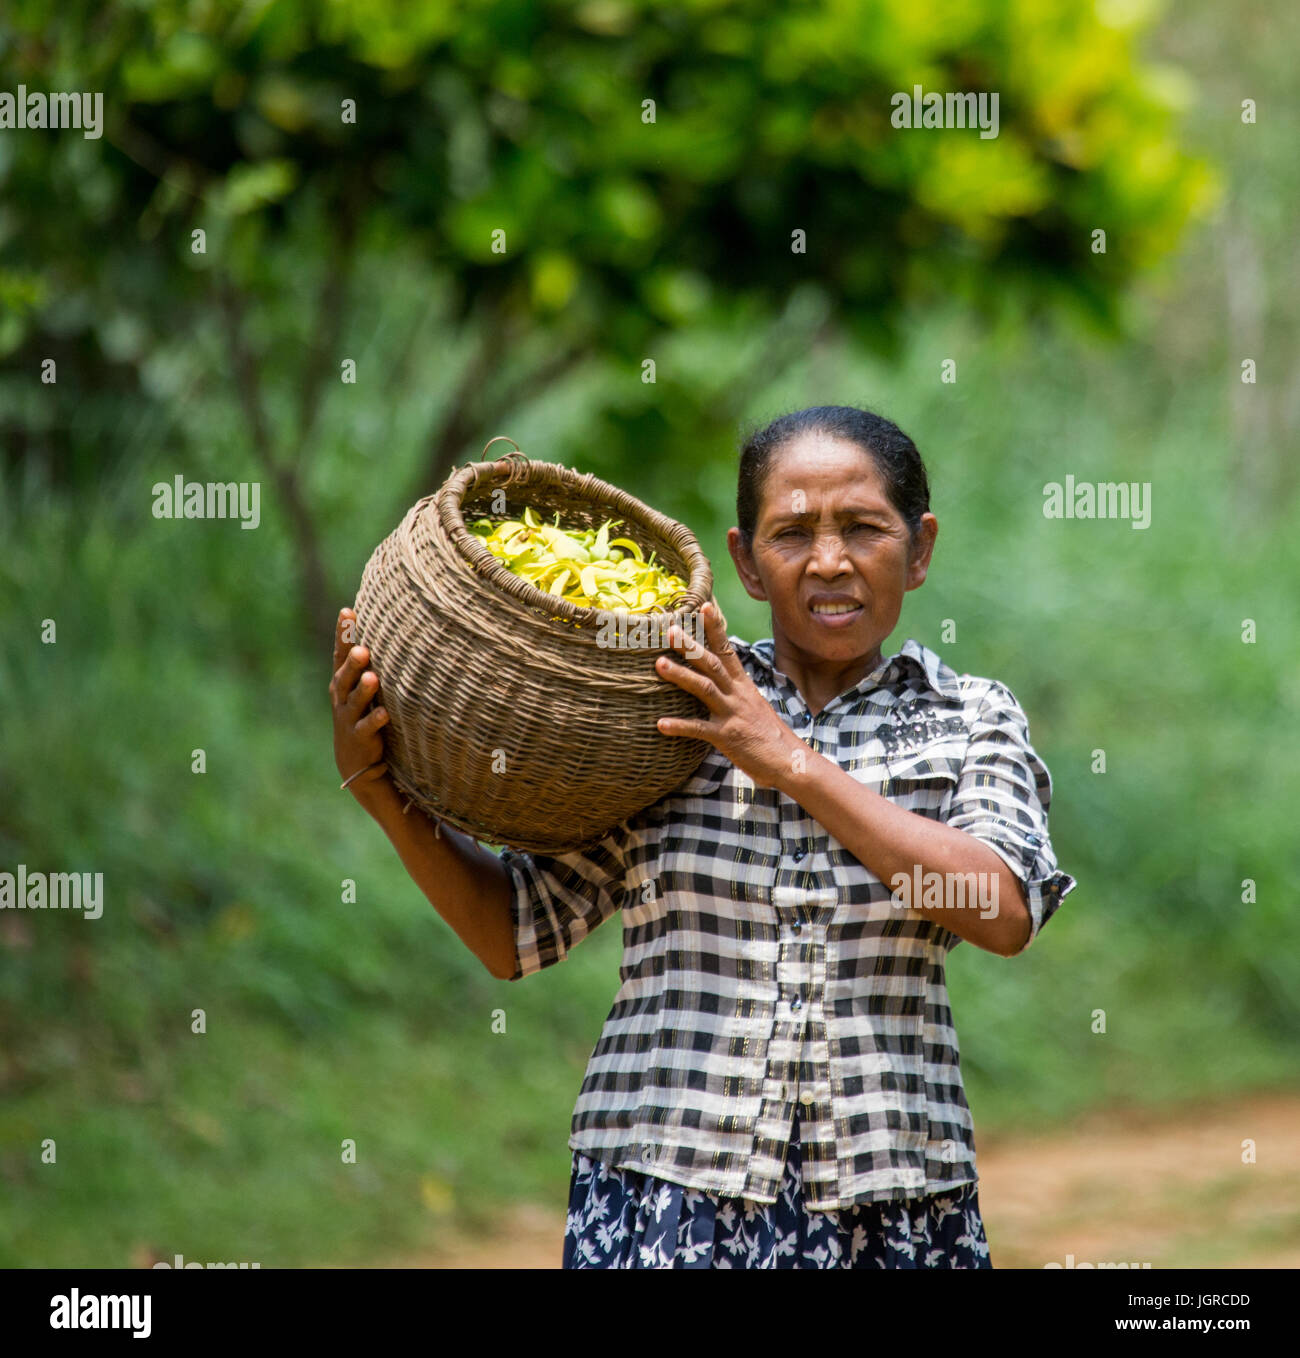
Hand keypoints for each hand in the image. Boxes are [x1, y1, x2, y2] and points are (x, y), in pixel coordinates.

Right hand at [331, 607, 390, 793]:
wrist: (355, 759)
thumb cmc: (362, 712)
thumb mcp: (360, 686)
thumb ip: (366, 662)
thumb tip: (388, 624)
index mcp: (342, 680)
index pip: (341, 653)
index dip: (343, 634)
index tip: (347, 612)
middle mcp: (343, 696)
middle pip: (346, 676)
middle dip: (353, 662)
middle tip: (362, 648)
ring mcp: (349, 717)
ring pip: (356, 701)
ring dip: (364, 690)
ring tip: (373, 677)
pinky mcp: (360, 737)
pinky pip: (368, 728)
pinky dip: (376, 720)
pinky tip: (385, 713)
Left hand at [654, 601, 803, 789]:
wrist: (789, 760)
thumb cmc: (768, 735)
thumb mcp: (752, 706)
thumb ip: (734, 691)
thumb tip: (717, 679)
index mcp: (743, 685)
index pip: (728, 650)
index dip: (715, 628)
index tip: (704, 605)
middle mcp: (737, 695)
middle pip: (712, 664)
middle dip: (691, 646)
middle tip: (670, 630)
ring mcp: (732, 714)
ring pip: (704, 689)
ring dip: (680, 676)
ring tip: (658, 664)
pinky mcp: (727, 737)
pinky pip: (699, 729)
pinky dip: (679, 726)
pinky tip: (660, 724)